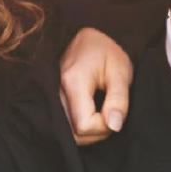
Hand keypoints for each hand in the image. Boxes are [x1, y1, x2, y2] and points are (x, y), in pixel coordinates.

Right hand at [59, 28, 132, 145]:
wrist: (85, 38)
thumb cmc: (105, 52)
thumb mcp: (120, 70)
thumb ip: (119, 99)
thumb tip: (114, 127)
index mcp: (73, 82)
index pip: (84, 125)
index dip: (103, 127)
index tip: (115, 112)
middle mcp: (55, 92)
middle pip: (73, 134)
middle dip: (97, 133)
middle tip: (111, 114)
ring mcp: (50, 97)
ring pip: (67, 133)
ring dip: (88, 132)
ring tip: (103, 113)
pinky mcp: (50, 101)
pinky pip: (63, 125)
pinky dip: (79, 127)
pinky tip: (91, 115)